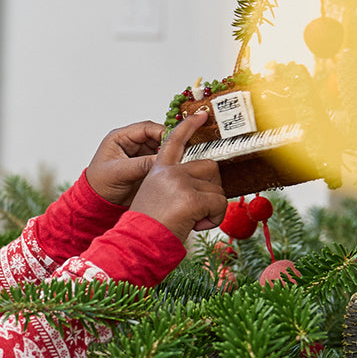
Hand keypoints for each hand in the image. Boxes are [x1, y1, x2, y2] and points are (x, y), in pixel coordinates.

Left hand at [85, 113, 208, 207]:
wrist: (97, 204)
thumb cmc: (99, 185)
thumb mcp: (118, 173)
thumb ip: (140, 165)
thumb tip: (162, 161)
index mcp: (120, 138)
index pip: (146, 128)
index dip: (163, 132)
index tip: (175, 141)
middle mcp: (131, 144)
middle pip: (157, 137)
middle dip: (169, 145)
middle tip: (182, 153)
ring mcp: (139, 155)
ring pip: (162, 150)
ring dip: (170, 155)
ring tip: (180, 164)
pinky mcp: (145, 167)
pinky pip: (160, 162)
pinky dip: (168, 166)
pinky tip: (175, 171)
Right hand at [128, 114, 225, 242]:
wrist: (137, 243)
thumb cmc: (147, 227)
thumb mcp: (156, 197)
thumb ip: (175, 185)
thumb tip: (203, 185)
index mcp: (159, 170)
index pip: (174, 141)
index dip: (189, 126)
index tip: (202, 115)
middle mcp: (169, 172)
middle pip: (210, 167)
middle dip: (211, 189)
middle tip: (197, 209)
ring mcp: (180, 182)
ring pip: (217, 188)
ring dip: (211, 208)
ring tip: (192, 220)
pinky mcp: (191, 198)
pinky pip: (219, 204)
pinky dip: (214, 219)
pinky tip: (197, 225)